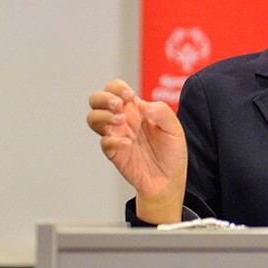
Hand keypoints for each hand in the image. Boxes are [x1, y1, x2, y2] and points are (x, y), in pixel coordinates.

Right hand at [87, 79, 186, 222]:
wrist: (170, 179)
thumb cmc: (171, 151)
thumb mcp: (174, 128)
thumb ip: (161, 112)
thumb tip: (142, 104)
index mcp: (136, 109)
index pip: (115, 89)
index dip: (116, 87)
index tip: (129, 96)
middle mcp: (123, 120)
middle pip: (96, 100)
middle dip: (103, 98)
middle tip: (118, 106)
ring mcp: (117, 136)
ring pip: (93, 119)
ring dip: (103, 116)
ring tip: (121, 121)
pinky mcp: (115, 154)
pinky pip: (104, 143)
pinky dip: (113, 141)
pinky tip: (128, 144)